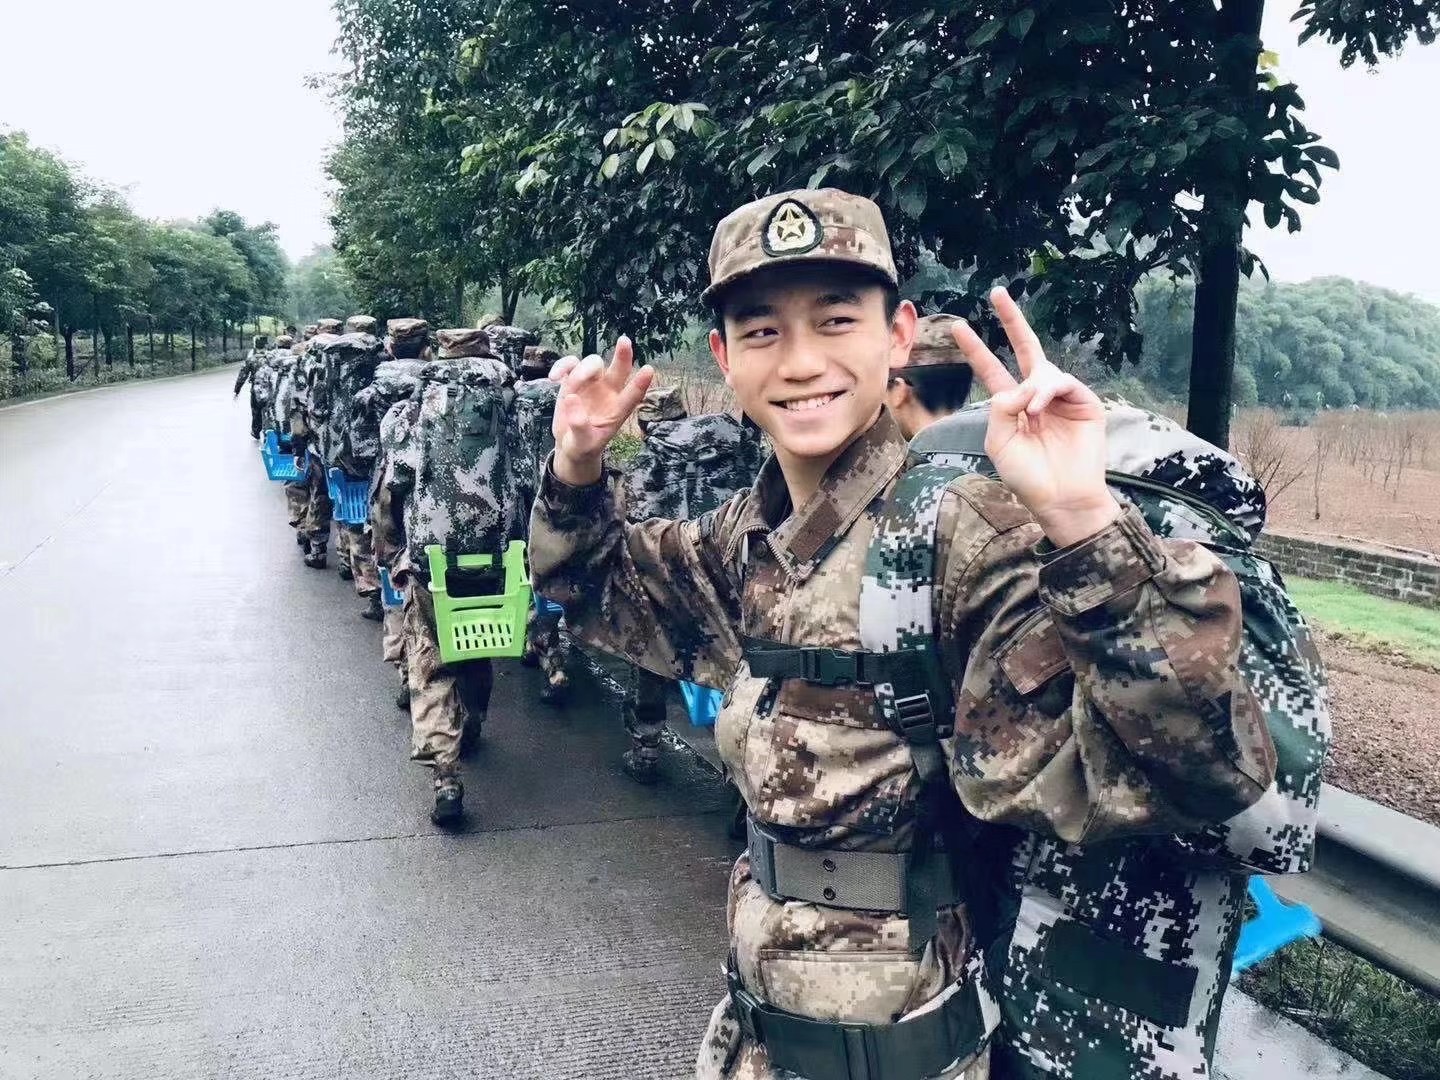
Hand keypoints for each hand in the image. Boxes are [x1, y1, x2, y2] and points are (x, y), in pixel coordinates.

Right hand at [550, 335, 653, 485]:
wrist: (571, 444)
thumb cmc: (583, 446)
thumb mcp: (582, 444)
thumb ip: (579, 426)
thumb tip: (572, 399)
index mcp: (617, 411)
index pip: (632, 396)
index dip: (640, 383)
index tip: (649, 370)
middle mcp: (608, 393)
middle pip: (619, 370)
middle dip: (623, 355)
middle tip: (624, 341)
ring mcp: (591, 384)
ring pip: (592, 364)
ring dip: (581, 371)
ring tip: (567, 387)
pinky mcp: (573, 381)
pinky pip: (570, 364)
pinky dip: (562, 366)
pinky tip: (554, 378)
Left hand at [952, 287, 1118, 547]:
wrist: (1061, 496)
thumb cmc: (1027, 476)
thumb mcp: (999, 443)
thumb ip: (998, 410)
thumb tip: (1016, 386)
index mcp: (1011, 406)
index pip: (991, 369)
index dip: (976, 348)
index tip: (958, 326)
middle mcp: (1035, 396)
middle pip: (1024, 348)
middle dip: (1011, 320)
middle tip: (997, 293)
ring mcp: (1061, 398)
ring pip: (1042, 371)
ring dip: (1032, 388)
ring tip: (1030, 413)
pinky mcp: (1084, 402)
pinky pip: (1062, 383)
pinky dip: (1047, 393)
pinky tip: (1039, 409)